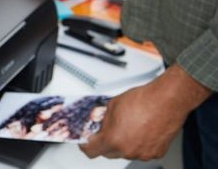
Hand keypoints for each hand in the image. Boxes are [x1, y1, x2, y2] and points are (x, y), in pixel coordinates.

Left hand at [80, 65, 211, 159]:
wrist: (167, 100)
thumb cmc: (143, 100)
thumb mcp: (111, 106)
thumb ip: (102, 118)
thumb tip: (98, 121)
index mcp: (113, 139)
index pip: (91, 151)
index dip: (86, 145)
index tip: (86, 142)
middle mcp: (127, 150)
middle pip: (108, 153)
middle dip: (105, 143)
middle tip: (108, 130)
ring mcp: (143, 153)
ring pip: (126, 152)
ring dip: (124, 143)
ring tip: (130, 126)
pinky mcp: (156, 153)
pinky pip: (142, 151)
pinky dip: (139, 143)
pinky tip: (142, 130)